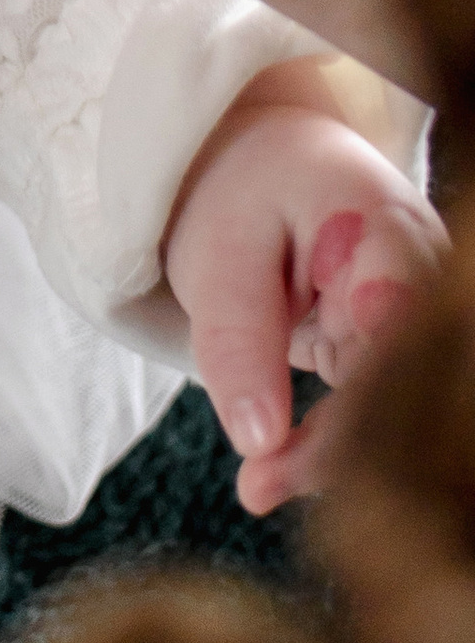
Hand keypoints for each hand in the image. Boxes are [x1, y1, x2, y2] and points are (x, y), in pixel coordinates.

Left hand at [163, 64, 443, 513]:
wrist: (258, 155)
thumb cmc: (237, 189)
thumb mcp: (218, 251)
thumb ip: (238, 340)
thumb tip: (260, 441)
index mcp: (387, 229)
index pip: (389, 333)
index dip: (360, 399)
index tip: (301, 449)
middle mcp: (423, 274)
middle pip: (399, 383)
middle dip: (337, 447)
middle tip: (258, 486)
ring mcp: (418, 312)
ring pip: (391, 407)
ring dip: (331, 456)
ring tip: (256, 487)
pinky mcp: (400, 345)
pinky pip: (374, 407)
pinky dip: (328, 443)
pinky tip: (272, 477)